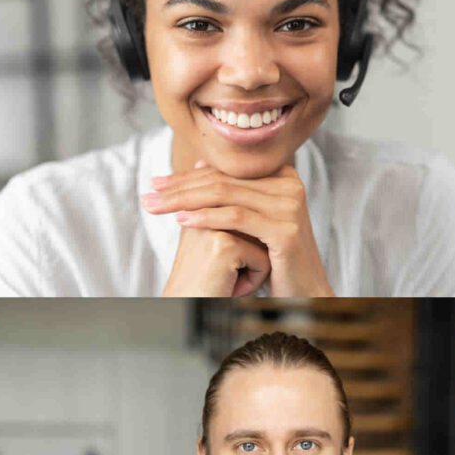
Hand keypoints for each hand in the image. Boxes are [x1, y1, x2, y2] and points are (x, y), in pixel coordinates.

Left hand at [146, 163, 333, 296]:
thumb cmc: (274, 258)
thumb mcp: (250, 220)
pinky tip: (181, 221)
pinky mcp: (286, 229)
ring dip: (184, 200)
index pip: (226, 170)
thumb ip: (229, 191)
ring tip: (156, 207)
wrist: (305, 292)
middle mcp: (289, 184)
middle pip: (224, 180)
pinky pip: (237, 217)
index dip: (188, 176)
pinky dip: (205, 217)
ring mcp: (290, 205)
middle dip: (180, 187)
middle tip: (149, 193)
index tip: (157, 183)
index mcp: (282, 175)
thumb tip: (198, 162)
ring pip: (226, 194)